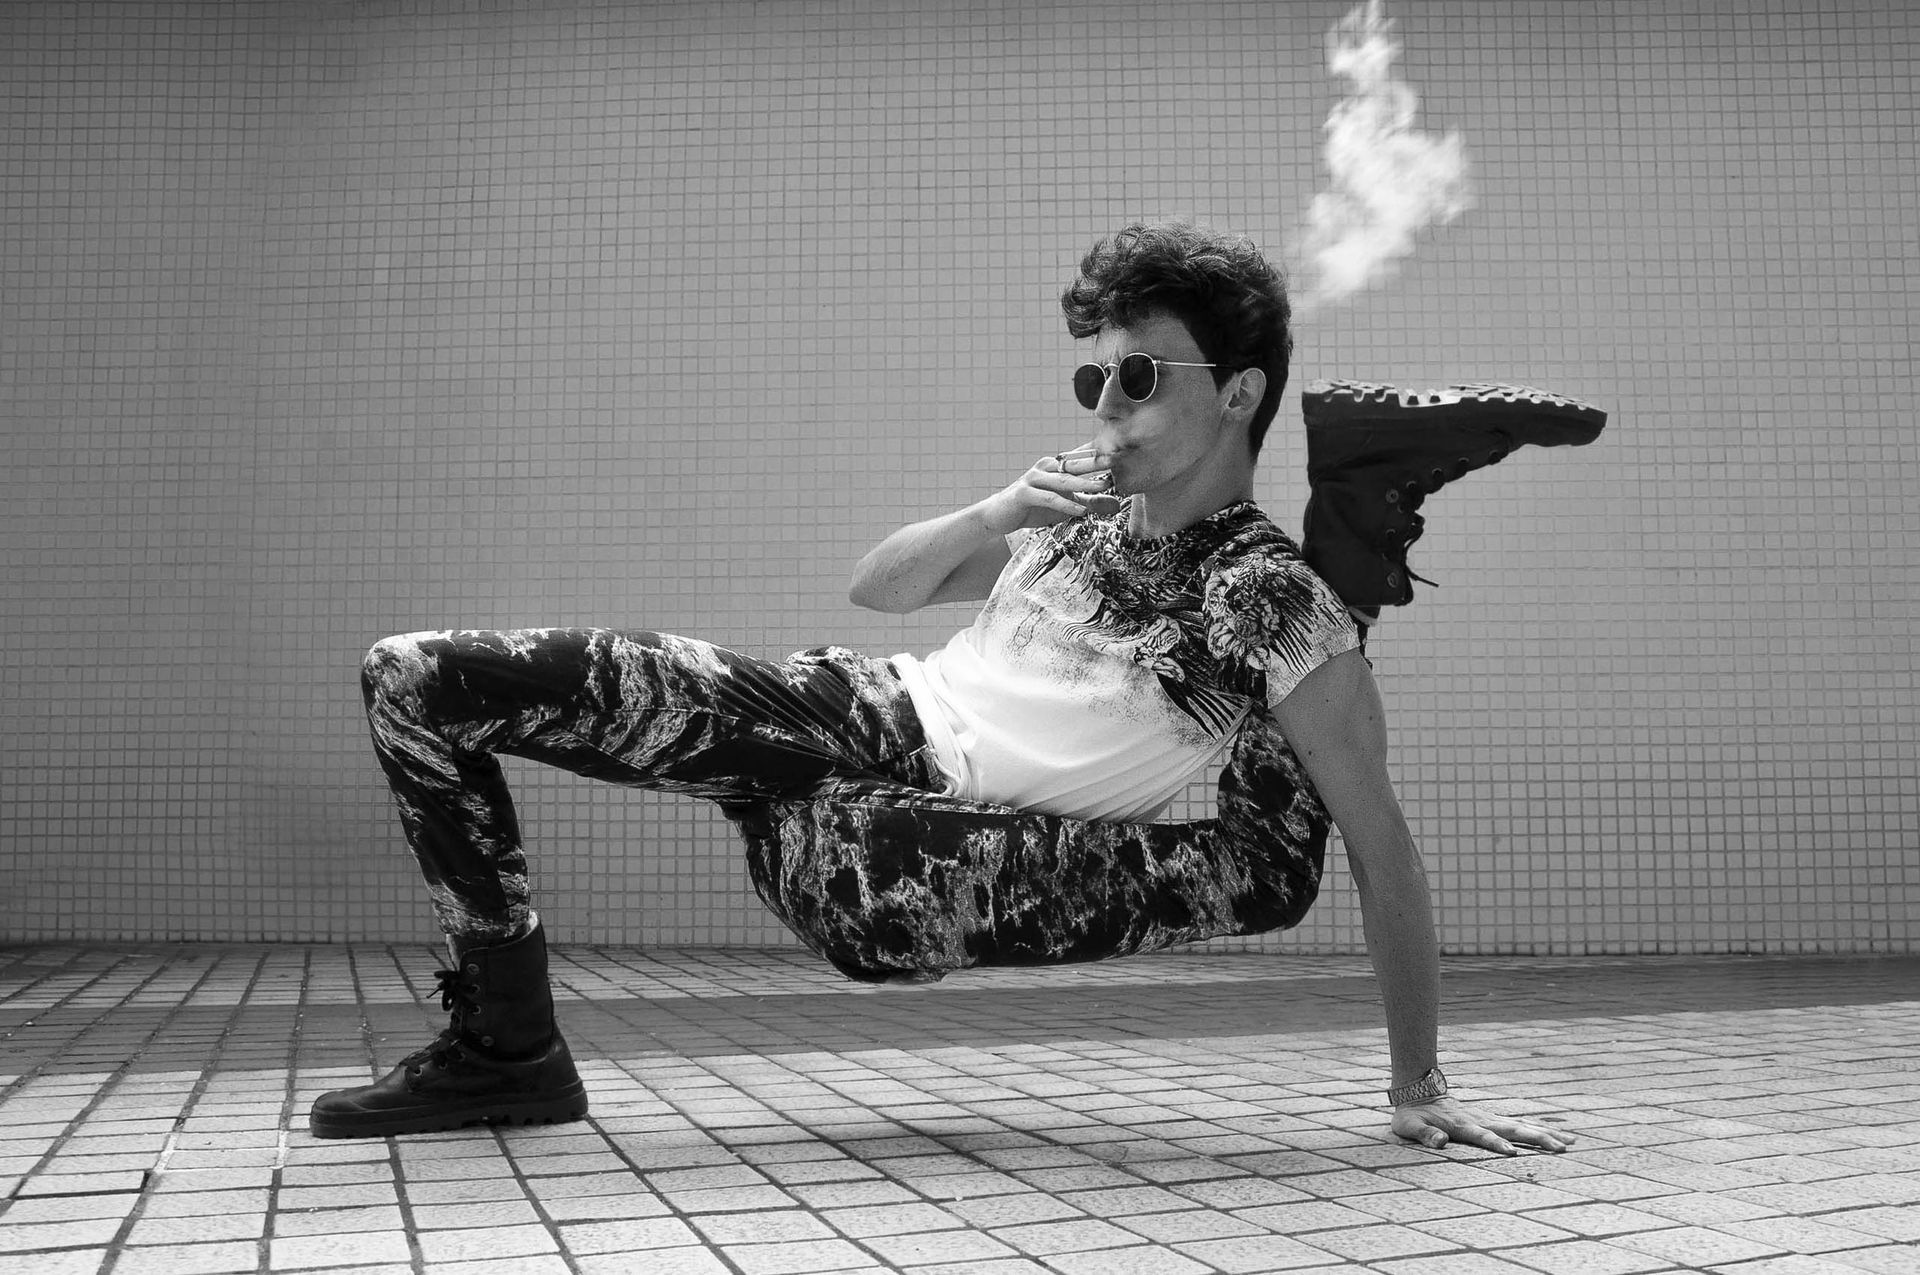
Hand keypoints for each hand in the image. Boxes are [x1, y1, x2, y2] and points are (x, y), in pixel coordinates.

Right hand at [978, 449, 1113, 533]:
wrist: (999, 515)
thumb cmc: (1034, 508)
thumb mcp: (1066, 506)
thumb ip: (1089, 502)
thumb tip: (1116, 503)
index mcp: (1055, 466)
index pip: (1081, 457)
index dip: (1100, 455)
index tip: (1122, 452)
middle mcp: (1046, 467)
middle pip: (1075, 464)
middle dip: (1097, 462)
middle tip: (1117, 459)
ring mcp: (1033, 479)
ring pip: (1063, 481)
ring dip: (1085, 484)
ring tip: (1105, 486)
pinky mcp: (1024, 493)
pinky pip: (1049, 498)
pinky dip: (1065, 505)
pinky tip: (1081, 511)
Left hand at [1391, 1095, 1575, 1155]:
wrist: (1418, 1090)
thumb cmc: (1413, 1114)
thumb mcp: (1410, 1126)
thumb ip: (1424, 1134)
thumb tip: (1439, 1142)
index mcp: (1462, 1125)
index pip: (1483, 1136)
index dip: (1496, 1144)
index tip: (1513, 1152)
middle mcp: (1480, 1120)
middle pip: (1513, 1129)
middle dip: (1537, 1139)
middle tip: (1561, 1148)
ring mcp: (1489, 1118)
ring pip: (1521, 1125)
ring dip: (1545, 1133)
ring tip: (1570, 1142)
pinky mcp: (1492, 1119)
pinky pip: (1520, 1124)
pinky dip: (1539, 1128)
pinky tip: (1557, 1135)